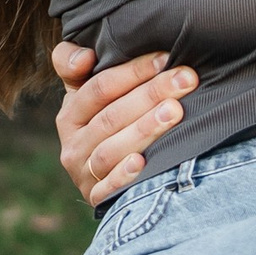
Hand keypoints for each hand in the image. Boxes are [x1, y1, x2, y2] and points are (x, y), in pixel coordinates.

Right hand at [53, 42, 197, 206]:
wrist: (101, 175)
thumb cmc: (103, 120)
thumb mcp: (84, 91)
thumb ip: (74, 64)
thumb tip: (86, 56)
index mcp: (70, 114)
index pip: (99, 88)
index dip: (132, 71)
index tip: (165, 58)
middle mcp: (72, 144)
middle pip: (111, 116)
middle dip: (151, 94)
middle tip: (185, 79)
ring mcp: (83, 173)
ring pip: (112, 150)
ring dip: (144, 129)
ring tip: (175, 111)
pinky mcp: (96, 198)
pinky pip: (108, 188)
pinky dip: (124, 175)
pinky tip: (143, 162)